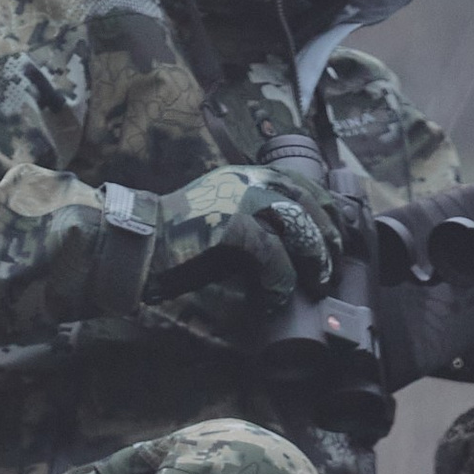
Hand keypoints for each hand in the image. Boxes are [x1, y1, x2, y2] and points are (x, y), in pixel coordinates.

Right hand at [142, 163, 353, 339]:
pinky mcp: (232, 229)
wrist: (136, 242)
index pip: (303, 184)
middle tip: (332, 267)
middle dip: (328, 238)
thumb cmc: (177, 236)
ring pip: (299, 227)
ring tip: (317, 285)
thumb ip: (252, 214)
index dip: (327, 210)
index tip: (338, 235)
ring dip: (314, 259)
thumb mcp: (220, 210)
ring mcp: (241, 203)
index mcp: (247, 176)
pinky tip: (277, 297)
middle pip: (308, 204)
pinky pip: (273, 257)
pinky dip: (281, 280)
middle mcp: (249, 182)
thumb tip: (292, 239)